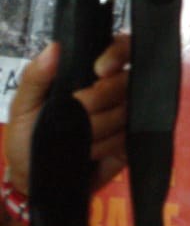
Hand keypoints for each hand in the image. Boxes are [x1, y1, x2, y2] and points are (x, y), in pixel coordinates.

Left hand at [4, 36, 129, 194]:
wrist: (34, 178)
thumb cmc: (27, 137)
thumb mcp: (22, 105)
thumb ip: (35, 76)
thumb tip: (55, 47)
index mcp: (89, 73)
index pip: (120, 48)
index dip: (118, 53)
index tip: (100, 70)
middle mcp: (113, 89)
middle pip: (126, 80)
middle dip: (100, 96)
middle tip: (78, 108)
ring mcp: (125, 115)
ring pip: (126, 111)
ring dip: (98, 127)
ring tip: (76, 138)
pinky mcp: (131, 140)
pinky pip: (128, 136)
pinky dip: (105, 145)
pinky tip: (89, 152)